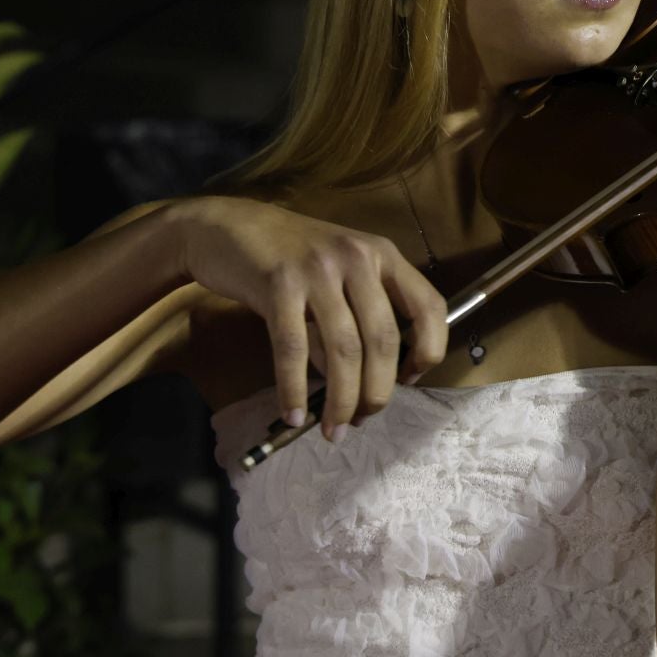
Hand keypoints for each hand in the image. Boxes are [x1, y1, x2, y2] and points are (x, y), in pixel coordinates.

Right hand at [174, 196, 448, 440]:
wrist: (227, 226)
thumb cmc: (289, 254)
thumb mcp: (336, 274)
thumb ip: (355, 318)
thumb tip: (364, 383)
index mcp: (381, 255)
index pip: (429, 306)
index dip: (429, 349)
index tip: (410, 379)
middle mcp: (357, 258)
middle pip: (383, 339)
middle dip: (377, 391)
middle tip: (362, 420)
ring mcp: (318, 269)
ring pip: (343, 349)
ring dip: (341, 399)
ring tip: (334, 430)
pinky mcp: (278, 283)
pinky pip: (293, 348)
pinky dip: (294, 388)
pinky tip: (294, 414)